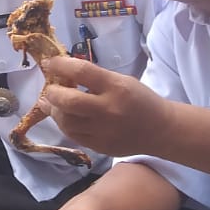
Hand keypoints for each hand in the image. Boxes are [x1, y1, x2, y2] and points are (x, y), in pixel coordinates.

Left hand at [41, 56, 168, 156]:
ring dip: (54, 110)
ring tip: (52, 103)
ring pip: (66, 121)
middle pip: (68, 101)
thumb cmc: (140, 100)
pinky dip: (64, 124)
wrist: (160, 130)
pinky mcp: (99, 146)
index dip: (60, 65)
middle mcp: (108, 110)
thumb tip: (63, 75)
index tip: (49, 63)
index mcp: (116, 87)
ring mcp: (103, 131)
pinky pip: (72, 135)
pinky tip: (64, 117)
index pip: (81, 71)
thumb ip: (94, 78)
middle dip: (53, 92)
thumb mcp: (122, 81)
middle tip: (50, 88)